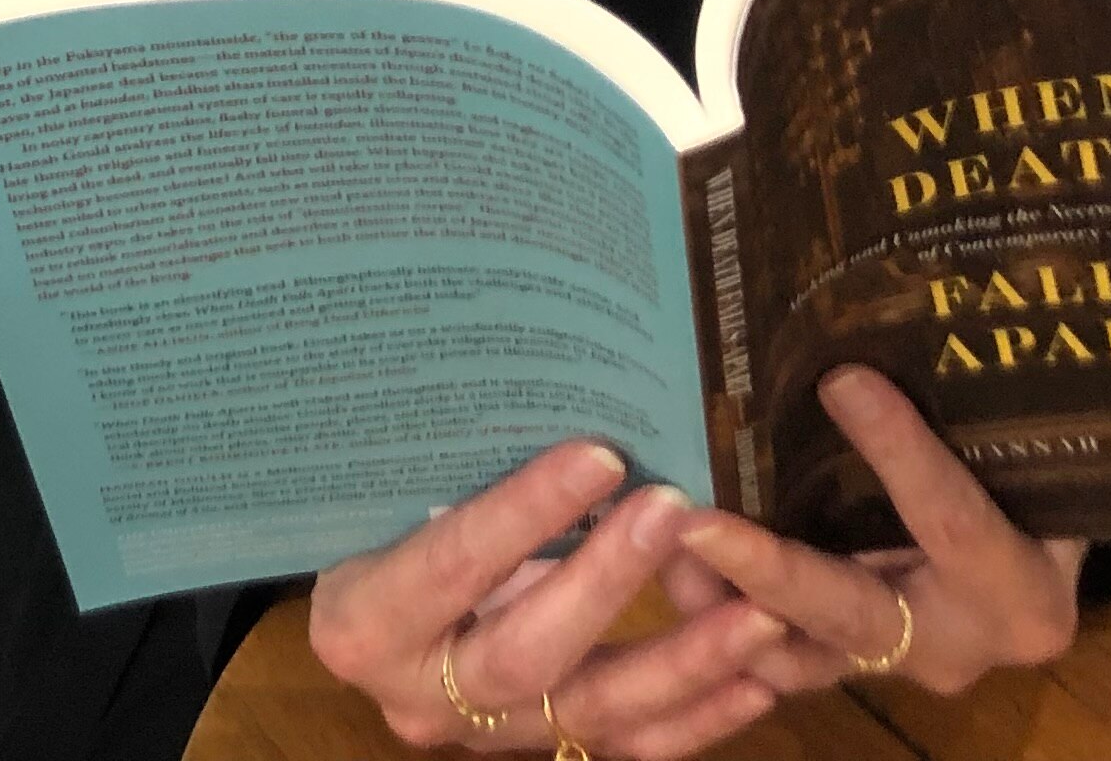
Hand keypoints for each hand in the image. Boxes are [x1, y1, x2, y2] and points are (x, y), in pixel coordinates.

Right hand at [304, 440, 797, 754]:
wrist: (352, 610)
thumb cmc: (368, 522)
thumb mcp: (384, 495)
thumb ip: (450, 470)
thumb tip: (548, 384)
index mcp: (361, 621)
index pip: (449, 566)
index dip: (523, 513)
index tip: (599, 455)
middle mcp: (418, 694)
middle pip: (523, 653)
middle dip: (607, 582)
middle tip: (677, 512)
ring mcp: (485, 731)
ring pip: (591, 712)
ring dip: (683, 663)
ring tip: (757, 612)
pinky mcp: (540, 744)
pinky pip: (627, 743)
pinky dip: (699, 715)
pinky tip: (759, 678)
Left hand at [674, 366, 1086, 700]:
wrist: (1034, 558)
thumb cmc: (1028, 478)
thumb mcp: (1016, 447)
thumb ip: (968, 408)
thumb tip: (899, 306)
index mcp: (1022, 593)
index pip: (955, 524)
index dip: (901, 454)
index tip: (843, 381)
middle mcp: (957, 647)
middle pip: (855, 612)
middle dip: (771, 570)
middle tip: (694, 521)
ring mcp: (892, 667)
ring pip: (794, 656)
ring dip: (719, 605)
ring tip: (656, 542)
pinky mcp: (840, 667)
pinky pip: (769, 660)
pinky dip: (715, 622)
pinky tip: (659, 560)